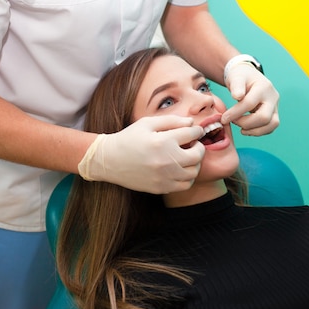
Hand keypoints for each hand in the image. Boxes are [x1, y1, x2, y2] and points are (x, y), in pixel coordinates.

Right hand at [77, 115, 204, 193]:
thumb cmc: (128, 138)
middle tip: (194, 144)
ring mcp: (164, 177)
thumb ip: (172, 121)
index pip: (192, 134)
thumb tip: (191, 123)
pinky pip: (185, 185)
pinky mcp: (161, 188)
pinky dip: (187, 177)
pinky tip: (180, 169)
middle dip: (199, 147)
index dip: (197, 131)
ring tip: (187, 157)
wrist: (109, 160)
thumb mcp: (147, 123)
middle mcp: (166, 160)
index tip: (196, 131)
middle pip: (197, 155)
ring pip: (194, 172)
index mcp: (163, 141)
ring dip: (195, 163)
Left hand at [221, 62, 279, 135]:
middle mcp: (273, 97)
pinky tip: (246, 129)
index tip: (223, 119)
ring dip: (254, 131)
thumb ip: (236, 86)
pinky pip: (270, 127)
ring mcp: (275, 106)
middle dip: (246, 123)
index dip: (235, 113)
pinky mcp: (274, 114)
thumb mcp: (236, 77)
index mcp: (264, 87)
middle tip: (233, 122)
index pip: (249, 104)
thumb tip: (237, 96)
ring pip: (271, 124)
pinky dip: (258, 131)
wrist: (249, 77)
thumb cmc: (241, 77)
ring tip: (241, 129)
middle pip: (264, 117)